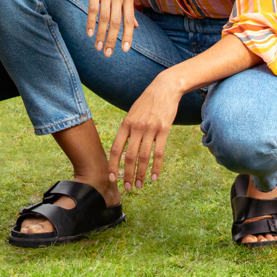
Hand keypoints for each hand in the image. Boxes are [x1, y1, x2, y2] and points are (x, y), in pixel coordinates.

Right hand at [82, 0, 136, 55]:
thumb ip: (130, 8)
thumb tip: (136, 26)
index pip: (129, 21)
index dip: (128, 36)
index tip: (124, 50)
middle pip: (116, 22)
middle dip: (112, 40)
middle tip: (106, 54)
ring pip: (104, 18)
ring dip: (100, 35)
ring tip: (96, 47)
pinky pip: (92, 8)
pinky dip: (90, 22)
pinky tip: (88, 33)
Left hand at [109, 74, 180, 190]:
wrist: (164, 88)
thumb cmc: (147, 102)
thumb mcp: (132, 113)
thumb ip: (127, 129)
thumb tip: (122, 146)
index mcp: (125, 124)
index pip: (115, 149)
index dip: (113, 165)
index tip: (111, 178)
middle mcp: (136, 128)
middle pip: (129, 157)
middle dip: (127, 175)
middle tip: (128, 188)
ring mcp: (150, 129)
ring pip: (144, 157)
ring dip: (141, 174)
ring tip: (140, 185)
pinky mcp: (164, 130)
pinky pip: (159, 152)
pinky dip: (156, 167)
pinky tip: (154, 177)